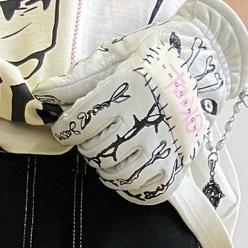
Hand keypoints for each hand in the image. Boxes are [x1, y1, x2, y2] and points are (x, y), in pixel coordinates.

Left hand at [37, 0, 247, 204]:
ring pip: (115, 174)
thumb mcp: (117, 57)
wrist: (202, 65)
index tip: (66, 128)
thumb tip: (44, 96)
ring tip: (110, 151)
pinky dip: (128, 186)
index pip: (81, 122)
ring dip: (105, 166)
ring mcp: (163, 146)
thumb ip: (80, 79)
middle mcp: (146, 119)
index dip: (66, 129)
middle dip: (87, 146)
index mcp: (129, 88)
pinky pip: (142, 191)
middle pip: (95, 151)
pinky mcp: (175, 165)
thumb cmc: (154, 59)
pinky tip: (126, 170)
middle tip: (94, 135)